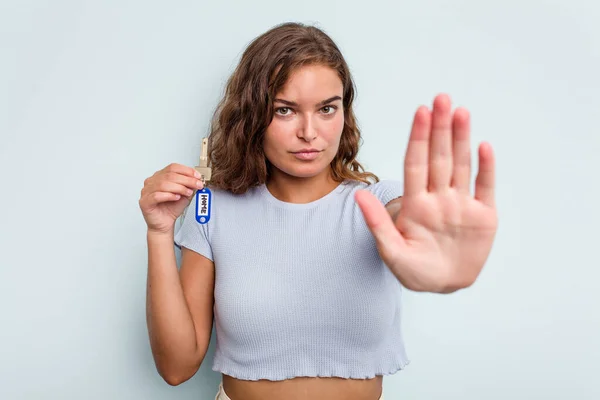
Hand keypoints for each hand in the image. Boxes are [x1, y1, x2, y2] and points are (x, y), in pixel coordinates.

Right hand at [139, 163, 203, 234]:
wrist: (165, 224)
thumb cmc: (171, 209)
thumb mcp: (184, 195)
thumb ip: (189, 186)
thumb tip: (196, 179)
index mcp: (160, 176)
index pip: (173, 167)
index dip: (187, 170)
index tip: (197, 176)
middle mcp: (152, 182)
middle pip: (169, 175)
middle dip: (186, 180)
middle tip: (197, 184)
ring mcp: (146, 191)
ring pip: (163, 184)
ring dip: (179, 187)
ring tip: (188, 192)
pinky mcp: (145, 202)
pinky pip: (156, 196)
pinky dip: (169, 195)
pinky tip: (176, 197)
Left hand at [355, 94, 497, 292]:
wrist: (444, 286)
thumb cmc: (414, 271)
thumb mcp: (392, 252)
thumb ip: (378, 223)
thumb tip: (358, 196)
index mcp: (415, 204)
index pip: (415, 163)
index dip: (418, 138)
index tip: (420, 112)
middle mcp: (438, 197)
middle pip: (439, 157)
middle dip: (440, 128)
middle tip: (441, 98)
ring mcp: (461, 204)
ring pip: (461, 165)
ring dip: (462, 138)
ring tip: (460, 112)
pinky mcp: (483, 216)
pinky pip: (485, 187)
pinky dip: (487, 168)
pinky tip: (484, 146)